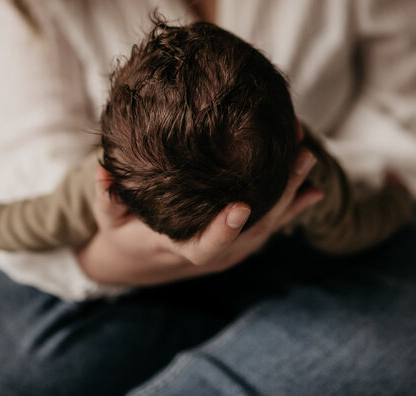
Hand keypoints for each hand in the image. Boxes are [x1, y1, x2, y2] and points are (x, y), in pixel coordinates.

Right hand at [76, 148, 322, 285]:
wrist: (143, 259)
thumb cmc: (124, 233)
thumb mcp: (108, 218)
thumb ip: (106, 197)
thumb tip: (102, 172)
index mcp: (180, 248)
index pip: (206, 247)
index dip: (224, 231)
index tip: (241, 207)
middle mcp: (213, 253)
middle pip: (253, 230)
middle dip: (279, 196)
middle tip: (299, 159)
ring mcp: (231, 248)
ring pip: (268, 225)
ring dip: (290, 193)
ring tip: (307, 156)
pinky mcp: (241, 240)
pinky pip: (271, 224)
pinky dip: (292, 205)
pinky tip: (312, 185)